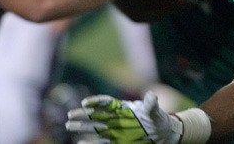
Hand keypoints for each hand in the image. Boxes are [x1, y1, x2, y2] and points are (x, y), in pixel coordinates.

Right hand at [65, 91, 181, 143]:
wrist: (163, 135)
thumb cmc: (159, 121)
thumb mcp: (156, 113)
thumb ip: (151, 105)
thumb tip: (151, 95)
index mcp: (123, 108)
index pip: (107, 103)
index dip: (96, 101)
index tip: (85, 103)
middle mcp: (116, 119)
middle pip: (96, 115)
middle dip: (83, 115)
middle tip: (71, 116)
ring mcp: (114, 131)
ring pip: (94, 128)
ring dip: (83, 128)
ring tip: (70, 127)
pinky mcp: (116, 142)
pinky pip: (100, 143)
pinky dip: (90, 142)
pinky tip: (81, 142)